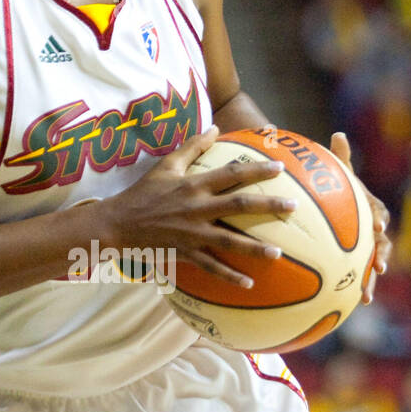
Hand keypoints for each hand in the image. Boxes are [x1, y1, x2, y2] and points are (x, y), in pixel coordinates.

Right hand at [103, 125, 294, 287]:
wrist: (117, 224)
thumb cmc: (143, 193)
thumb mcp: (166, 165)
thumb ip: (192, 146)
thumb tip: (214, 128)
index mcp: (194, 184)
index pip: (231, 173)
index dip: (257, 169)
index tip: (280, 167)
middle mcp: (197, 207)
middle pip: (239, 205)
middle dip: (268, 205)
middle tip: (293, 206)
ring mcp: (192, 232)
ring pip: (230, 240)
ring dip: (255, 247)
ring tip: (278, 253)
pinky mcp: (186, 252)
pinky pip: (211, 266)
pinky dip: (230, 276)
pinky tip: (249, 283)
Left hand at [329, 131, 389, 304]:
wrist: (337, 206)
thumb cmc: (339, 188)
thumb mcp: (340, 173)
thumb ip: (341, 158)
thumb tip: (339, 134)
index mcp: (371, 207)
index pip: (378, 212)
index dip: (379, 219)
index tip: (377, 227)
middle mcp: (373, 228)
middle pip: (382, 242)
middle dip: (382, 254)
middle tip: (381, 265)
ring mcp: (368, 246)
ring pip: (374, 263)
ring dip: (372, 278)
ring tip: (367, 294)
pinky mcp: (361, 260)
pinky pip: (363, 275)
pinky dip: (363, 288)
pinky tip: (360, 304)